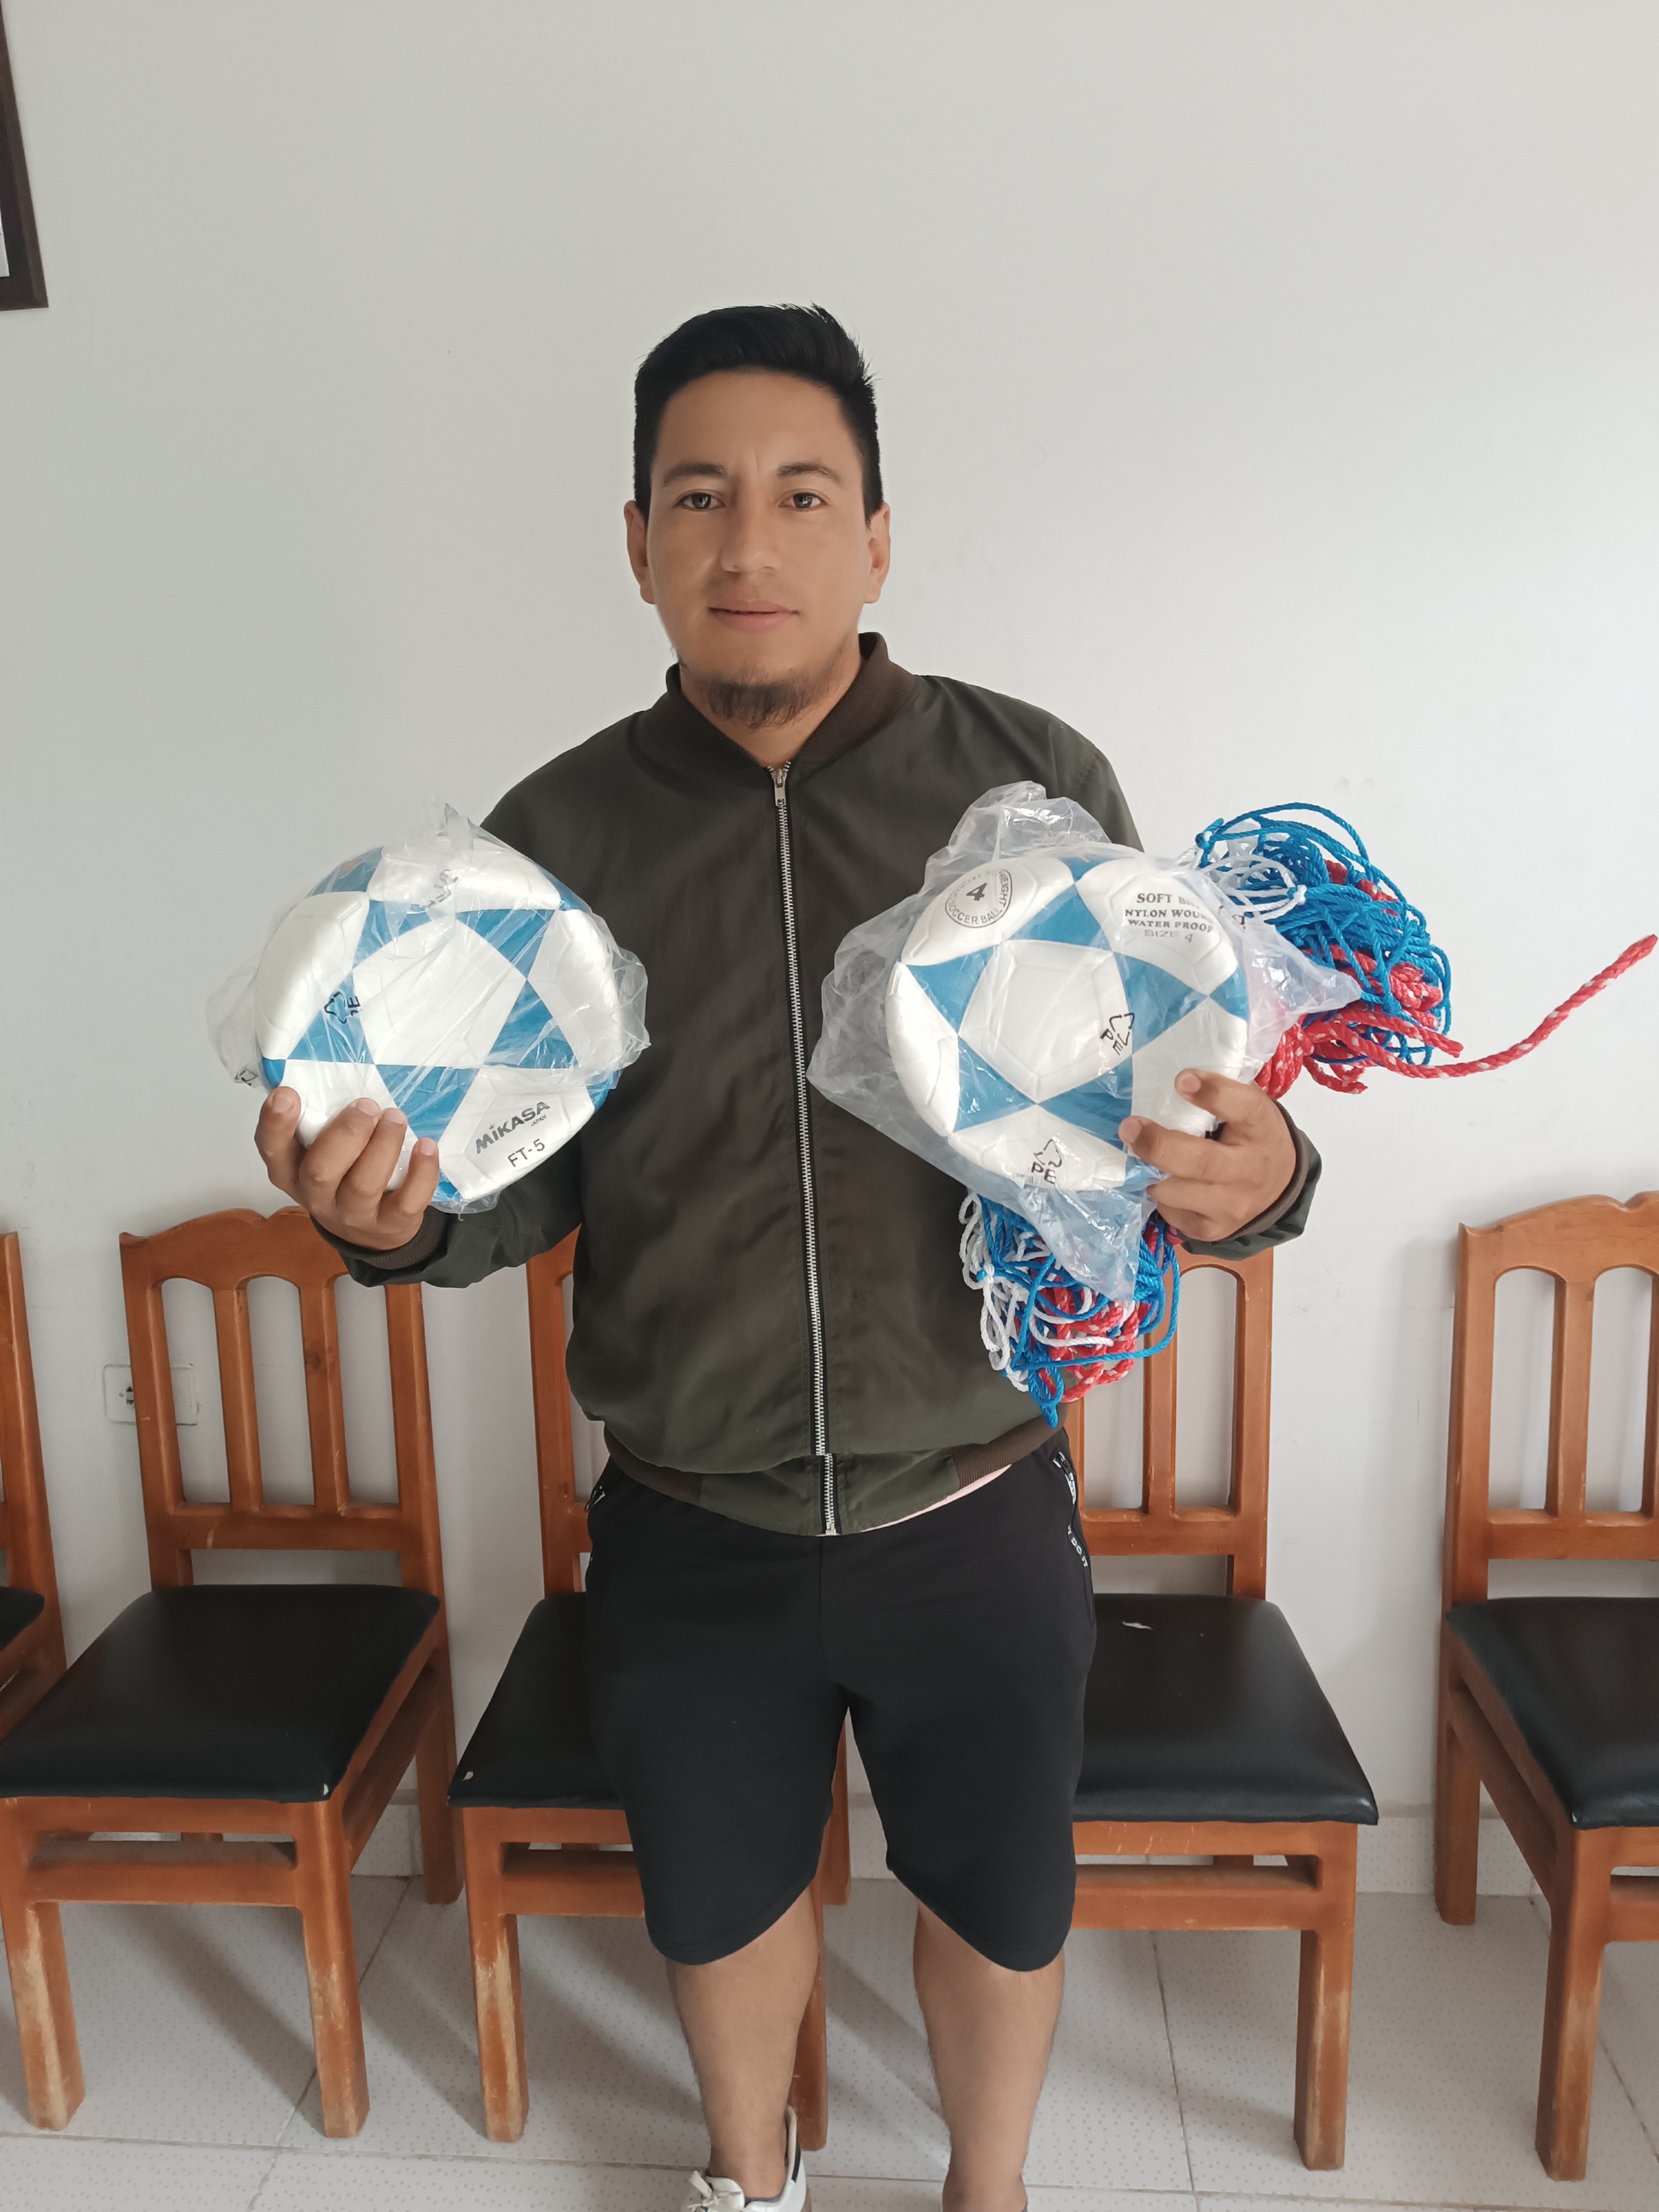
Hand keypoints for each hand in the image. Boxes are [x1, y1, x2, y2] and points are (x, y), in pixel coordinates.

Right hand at [254, 1088, 440, 1251]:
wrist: (370, 1233)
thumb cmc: (343, 1176)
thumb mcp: (320, 1151)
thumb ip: (320, 1120)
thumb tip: (334, 1070)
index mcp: (290, 1171)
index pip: (272, 1149)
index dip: (276, 1123)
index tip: (287, 1094)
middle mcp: (316, 1196)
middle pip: (321, 1170)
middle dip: (346, 1133)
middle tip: (368, 1105)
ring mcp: (353, 1215)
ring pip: (363, 1184)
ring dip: (383, 1145)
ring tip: (396, 1118)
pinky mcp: (391, 1225)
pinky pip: (407, 1201)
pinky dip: (420, 1172)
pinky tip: (427, 1146)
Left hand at [1119, 1069, 1295, 1243]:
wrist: (1278, 1189)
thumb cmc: (1254, 1137)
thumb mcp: (1251, 1108)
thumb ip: (1222, 1093)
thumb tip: (1174, 1077)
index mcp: (1262, 1130)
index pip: (1245, 1110)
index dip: (1214, 1094)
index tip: (1182, 1080)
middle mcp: (1250, 1171)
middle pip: (1201, 1163)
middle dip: (1159, 1145)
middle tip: (1130, 1128)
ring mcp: (1230, 1206)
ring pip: (1175, 1191)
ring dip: (1150, 1171)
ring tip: (1140, 1154)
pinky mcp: (1211, 1229)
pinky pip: (1170, 1211)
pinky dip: (1160, 1192)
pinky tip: (1163, 1177)